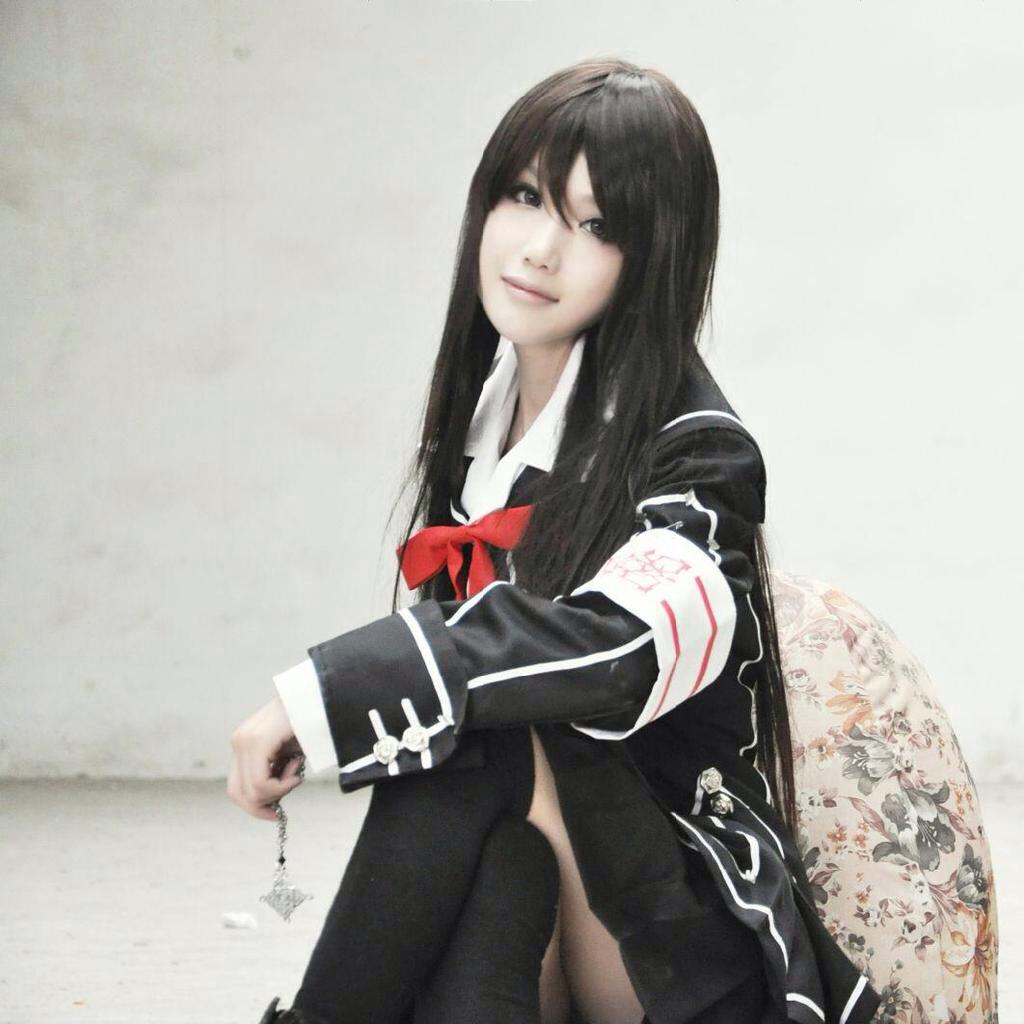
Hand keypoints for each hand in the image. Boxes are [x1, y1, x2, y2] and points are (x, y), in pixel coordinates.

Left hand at [227, 694, 305, 819]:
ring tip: (296, 770)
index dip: (254, 807)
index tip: (275, 813)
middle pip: (238, 794)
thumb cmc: (307, 723)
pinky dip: (282, 786)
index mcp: (243, 745)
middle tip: (289, 790)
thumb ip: (273, 771)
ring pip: (253, 791)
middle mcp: (239, 742)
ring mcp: (245, 741)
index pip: (236, 789)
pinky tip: (296, 771)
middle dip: (264, 804)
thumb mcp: (287, 753)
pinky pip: (261, 783)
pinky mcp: (258, 742)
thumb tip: (268, 801)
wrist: (319, 696)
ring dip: (279, 790)